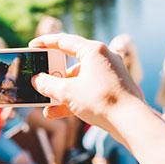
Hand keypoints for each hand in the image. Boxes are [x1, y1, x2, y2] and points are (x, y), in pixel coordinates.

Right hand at [29, 33, 144, 134]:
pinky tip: (58, 113)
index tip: (33, 47)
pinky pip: (89, 90)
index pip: (64, 41)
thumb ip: (48, 84)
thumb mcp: (67, 92)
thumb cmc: (101, 101)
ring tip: (46, 106)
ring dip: (62, 93)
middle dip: (54, 77)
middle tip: (39, 82)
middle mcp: (103, 58)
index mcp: (93, 51)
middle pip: (72, 63)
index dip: (45, 43)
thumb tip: (37, 80)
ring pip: (80, 81)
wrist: (131, 122)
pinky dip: (75, 99)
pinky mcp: (114, 89)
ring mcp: (110, 74)